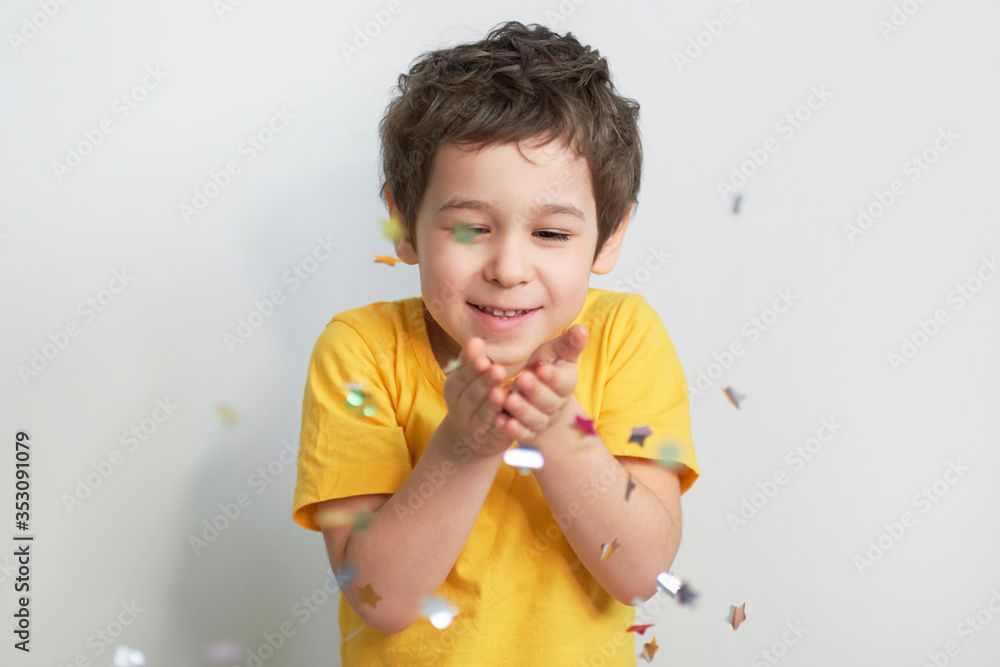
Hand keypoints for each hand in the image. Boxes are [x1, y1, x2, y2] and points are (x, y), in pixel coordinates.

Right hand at [442, 336, 515, 456]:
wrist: (469, 438)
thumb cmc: (472, 397)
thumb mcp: (467, 378)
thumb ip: (472, 360)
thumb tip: (476, 340)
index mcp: (454, 389)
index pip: (462, 377)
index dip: (472, 370)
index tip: (484, 360)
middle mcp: (460, 409)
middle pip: (472, 395)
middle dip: (485, 384)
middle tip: (498, 371)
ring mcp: (474, 427)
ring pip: (483, 415)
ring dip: (492, 404)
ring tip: (502, 393)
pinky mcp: (490, 440)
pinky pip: (495, 433)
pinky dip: (502, 426)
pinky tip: (510, 418)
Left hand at [494, 324, 588, 444]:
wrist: (541, 402)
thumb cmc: (547, 369)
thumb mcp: (557, 354)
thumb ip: (569, 343)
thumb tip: (582, 328)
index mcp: (565, 383)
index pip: (564, 382)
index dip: (554, 377)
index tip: (542, 369)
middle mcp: (555, 404)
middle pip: (548, 400)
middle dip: (535, 391)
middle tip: (522, 379)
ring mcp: (541, 419)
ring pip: (534, 418)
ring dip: (521, 410)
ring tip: (508, 399)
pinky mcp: (527, 431)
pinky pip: (521, 433)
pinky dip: (512, 428)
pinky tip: (500, 420)